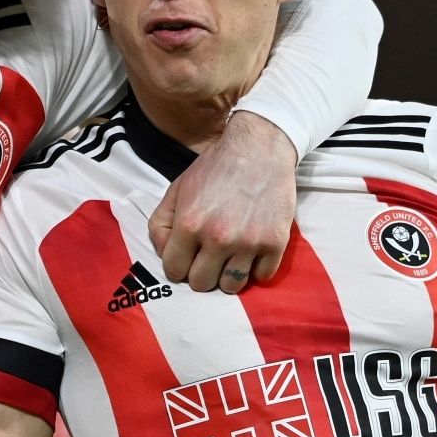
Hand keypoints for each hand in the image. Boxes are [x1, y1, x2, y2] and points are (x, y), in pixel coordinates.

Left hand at [148, 110, 296, 292]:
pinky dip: (256, 267)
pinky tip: (251, 249)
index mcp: (189, 224)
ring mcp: (249, 243)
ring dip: (228, 274)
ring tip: (230, 254)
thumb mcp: (177, 189)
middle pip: (201, 284)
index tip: (187, 256)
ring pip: (231, 286)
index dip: (178, 265)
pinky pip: (261, 276)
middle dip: (201, 272)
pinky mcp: (275, 243)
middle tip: (208, 255)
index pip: (174, 271)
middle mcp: (218, 238)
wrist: (259, 149)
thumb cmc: (215, 168)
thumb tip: (163, 253)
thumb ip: (161, 223)